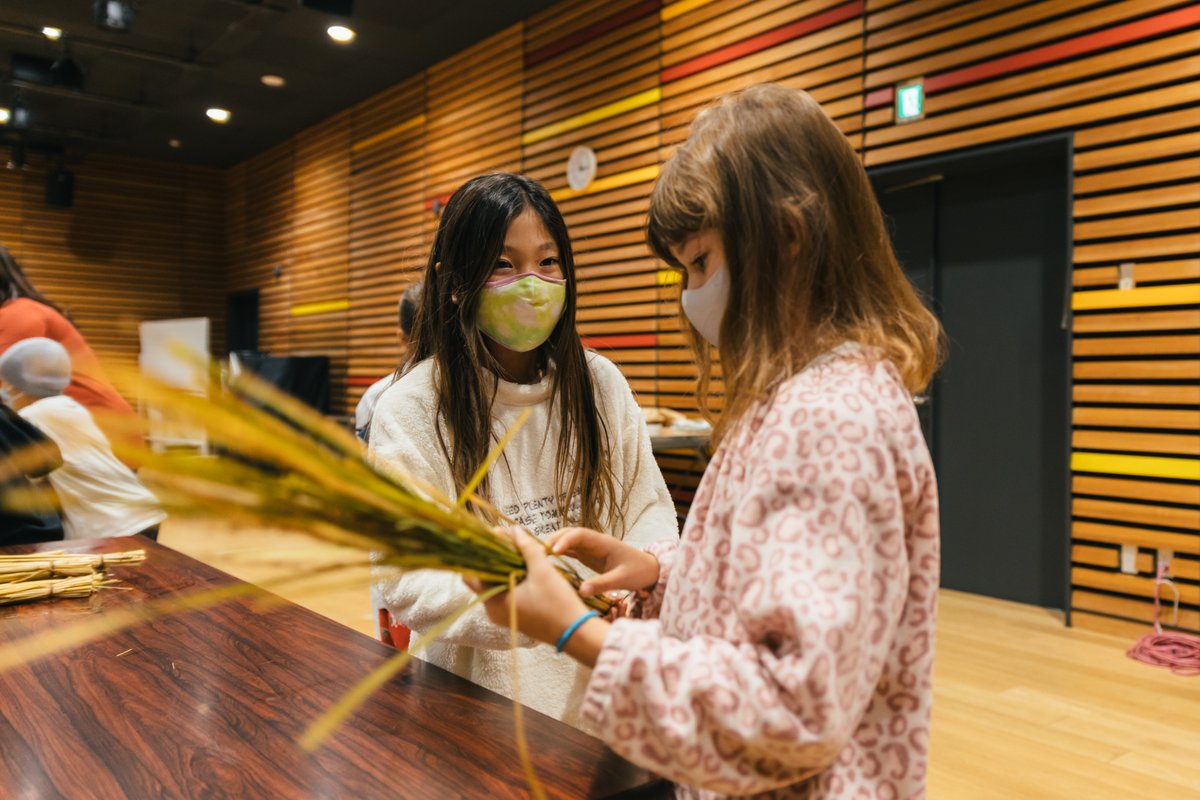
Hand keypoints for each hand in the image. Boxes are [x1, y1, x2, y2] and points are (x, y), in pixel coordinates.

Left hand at [464, 528, 591, 647]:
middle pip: (484, 578)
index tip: (494, 536)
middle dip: (494, 557)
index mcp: (493, 602)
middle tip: (506, 538)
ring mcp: (504, 615)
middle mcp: (493, 611)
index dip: (481, 553)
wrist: (576, 632)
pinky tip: (523, 566)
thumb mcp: (542, 571)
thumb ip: (526, 547)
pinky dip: (512, 578)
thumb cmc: (558, 603)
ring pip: (496, 585)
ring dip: (504, 567)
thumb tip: (514, 529)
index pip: (471, 574)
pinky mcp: (515, 616)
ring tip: (516, 548)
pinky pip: (506, 593)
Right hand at [547, 527, 659, 596]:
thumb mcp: (622, 579)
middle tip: (537, 553)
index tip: (552, 551)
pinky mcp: (588, 556)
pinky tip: (546, 560)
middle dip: (553, 540)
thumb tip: (581, 592)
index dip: (564, 540)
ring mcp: (590, 548)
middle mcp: (594, 542)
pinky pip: (570, 551)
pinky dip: (558, 553)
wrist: (649, 570)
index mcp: (602, 543)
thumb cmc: (638, 571)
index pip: (579, 534)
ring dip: (553, 546)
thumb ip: (602, 584)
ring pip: (567, 541)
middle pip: (569, 534)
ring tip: (536, 556)